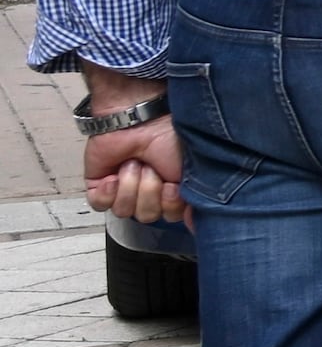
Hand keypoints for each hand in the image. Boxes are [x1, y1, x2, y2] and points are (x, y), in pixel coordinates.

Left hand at [76, 74, 179, 224]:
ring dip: (131, 185)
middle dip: (149, 191)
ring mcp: (123, 189)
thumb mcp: (193, 172)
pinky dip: (108, 191)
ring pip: (124, 211)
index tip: (172, 185)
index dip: (169, 205)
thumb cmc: (172, 138)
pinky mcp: (99, 184)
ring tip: (135, 163)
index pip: (169, 217)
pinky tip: (114, 175)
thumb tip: (196, 226)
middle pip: (146, 216)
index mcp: (172, 191)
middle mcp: (148, 192)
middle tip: (152, 167)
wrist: (141, 119)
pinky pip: (101, 204)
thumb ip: (193, 202)